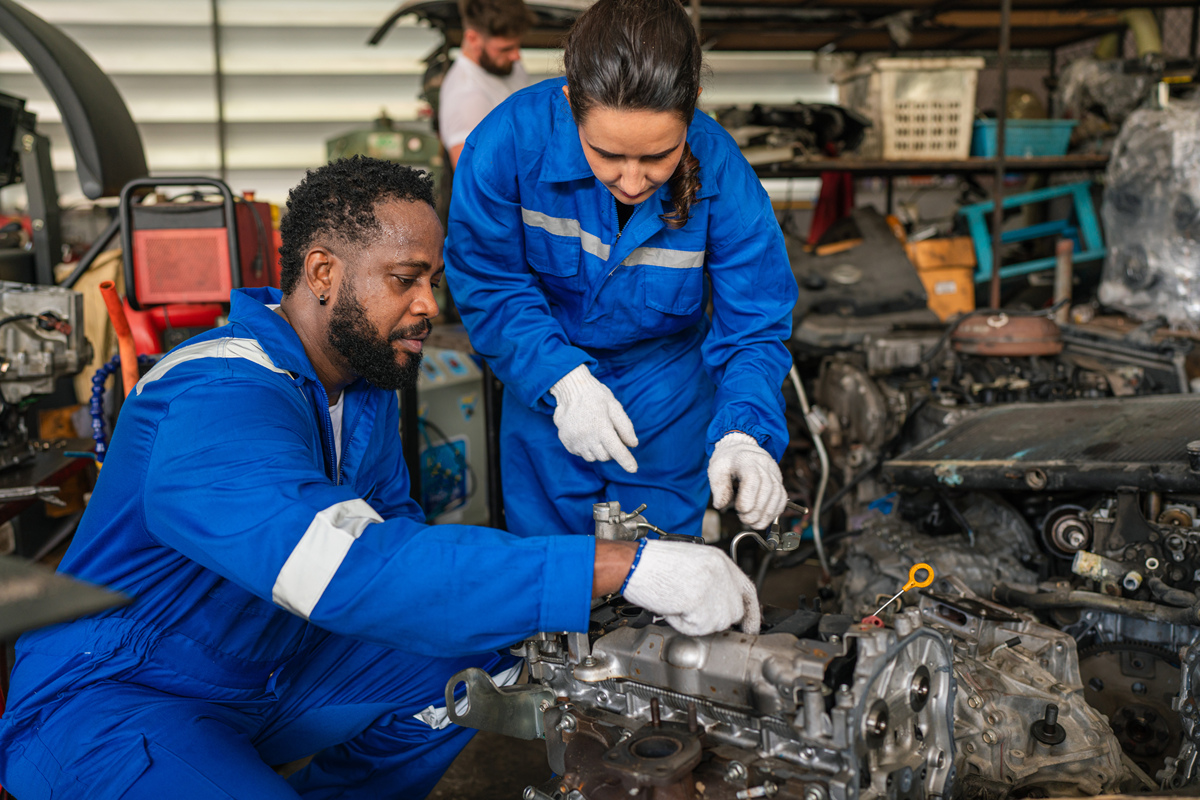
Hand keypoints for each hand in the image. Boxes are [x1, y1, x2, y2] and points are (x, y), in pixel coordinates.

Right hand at [549, 365, 638, 472]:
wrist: (571, 389)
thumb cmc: (596, 396)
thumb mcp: (615, 406)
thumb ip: (625, 426)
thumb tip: (633, 444)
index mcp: (602, 427)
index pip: (617, 450)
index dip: (626, 461)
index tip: (633, 469)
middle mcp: (587, 436)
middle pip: (605, 457)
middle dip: (611, 450)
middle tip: (609, 435)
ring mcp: (575, 440)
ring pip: (592, 457)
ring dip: (598, 450)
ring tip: (596, 433)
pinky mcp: (566, 441)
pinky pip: (580, 453)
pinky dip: (586, 448)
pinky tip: (585, 434)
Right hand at [622, 540, 760, 635]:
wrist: (635, 563)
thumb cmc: (653, 563)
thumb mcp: (693, 563)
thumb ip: (713, 581)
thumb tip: (721, 603)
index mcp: (720, 560)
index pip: (748, 590)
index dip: (751, 612)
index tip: (750, 626)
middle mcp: (721, 572)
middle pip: (734, 612)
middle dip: (715, 619)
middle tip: (693, 612)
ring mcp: (713, 587)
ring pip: (717, 623)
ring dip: (697, 621)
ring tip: (678, 602)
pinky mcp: (701, 602)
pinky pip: (698, 628)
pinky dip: (683, 624)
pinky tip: (672, 606)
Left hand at [708, 432, 786, 530]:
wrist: (741, 448)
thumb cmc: (728, 460)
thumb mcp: (716, 469)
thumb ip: (718, 487)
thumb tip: (721, 505)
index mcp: (746, 459)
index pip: (752, 478)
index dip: (748, 497)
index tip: (740, 510)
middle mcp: (764, 463)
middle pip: (767, 487)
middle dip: (757, 509)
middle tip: (745, 520)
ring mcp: (774, 471)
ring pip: (777, 493)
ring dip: (767, 513)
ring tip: (754, 523)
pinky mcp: (778, 480)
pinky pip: (782, 497)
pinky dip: (775, 511)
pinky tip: (764, 519)